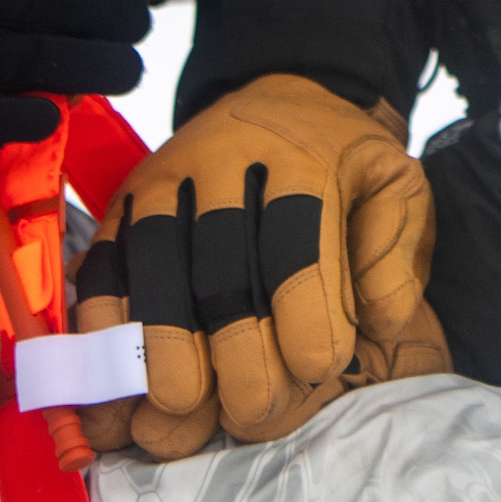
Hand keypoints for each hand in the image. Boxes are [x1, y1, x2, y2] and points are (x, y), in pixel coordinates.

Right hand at [74, 74, 449, 459]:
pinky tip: (112, 361)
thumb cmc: (342, 161)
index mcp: (302, 161)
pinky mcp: (129, 198)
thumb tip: (383, 322)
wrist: (283, 92)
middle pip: (224, 264)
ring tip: (179, 403)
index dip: (306, 316)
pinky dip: (105, 311)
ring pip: (157, 262)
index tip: (316, 370)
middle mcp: (227, 163)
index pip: (299, 246)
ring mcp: (168, 178)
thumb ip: (395, 254)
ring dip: (163, 339)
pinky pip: (107, 254)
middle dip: (236, 347)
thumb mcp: (394, 185)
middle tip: (250, 409)